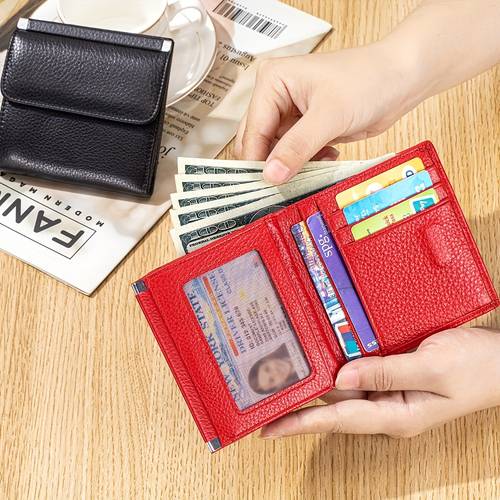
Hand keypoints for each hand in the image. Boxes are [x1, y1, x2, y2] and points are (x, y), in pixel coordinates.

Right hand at [235, 45, 414, 182]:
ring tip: (318, 163)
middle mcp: (275, 96)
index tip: (266, 187)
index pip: (253, 131)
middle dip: (275, 164)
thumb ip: (297, 147)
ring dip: (294, 165)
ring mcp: (290, 113)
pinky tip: (328, 156)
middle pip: (260, 143)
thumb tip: (271, 175)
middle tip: (288, 185)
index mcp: (271, 82)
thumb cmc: (368, 81)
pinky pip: (294, 155)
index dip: (258, 161)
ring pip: (277, 152)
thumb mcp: (329, 116)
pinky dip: (307, 162)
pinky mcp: (304, 128)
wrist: (401, 80)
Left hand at [260, 328, 499, 438]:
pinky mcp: (392, 376)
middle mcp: (387, 408)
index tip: (269, 427)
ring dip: (317, 380)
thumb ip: (387, 372)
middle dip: (301, 402)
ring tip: (283, 373)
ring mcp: (389, 392)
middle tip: (265, 393)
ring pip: (344, 387)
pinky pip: (359, 372)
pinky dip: (338, 364)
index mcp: (396, 416)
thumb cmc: (475, 367)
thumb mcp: (432, 368)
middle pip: (335, 406)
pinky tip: (320, 353)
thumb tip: (343, 376)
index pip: (339, 420)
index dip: (302, 423)